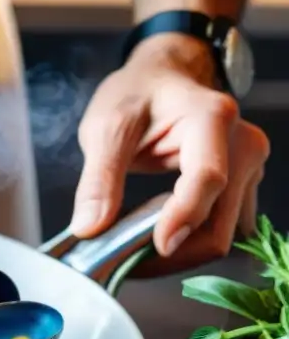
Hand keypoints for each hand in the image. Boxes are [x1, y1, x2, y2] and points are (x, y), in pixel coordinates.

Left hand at [70, 34, 268, 275]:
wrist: (162, 77)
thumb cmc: (136, 93)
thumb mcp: (106, 127)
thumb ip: (99, 179)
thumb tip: (90, 228)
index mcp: (211, 118)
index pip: (207, 178)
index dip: (183, 219)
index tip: (155, 248)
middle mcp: (243, 143)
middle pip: (220, 221)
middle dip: (175, 250)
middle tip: (125, 261)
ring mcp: (248, 167)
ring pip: (224, 233)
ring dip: (181, 252)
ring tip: (134, 249)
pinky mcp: (242, 186)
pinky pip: (221, 227)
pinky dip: (189, 242)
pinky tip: (155, 237)